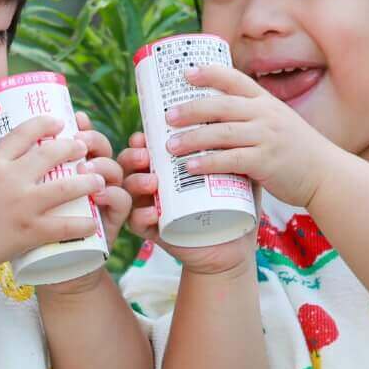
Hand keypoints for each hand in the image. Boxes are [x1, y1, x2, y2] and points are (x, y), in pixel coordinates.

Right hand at [0, 115, 100, 279]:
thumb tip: (6, 170)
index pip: (23, 133)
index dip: (44, 124)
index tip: (58, 122)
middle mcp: (10, 180)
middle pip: (50, 153)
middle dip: (72, 147)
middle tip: (84, 146)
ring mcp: (22, 205)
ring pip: (66, 187)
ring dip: (87, 181)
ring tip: (99, 178)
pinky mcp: (30, 232)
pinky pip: (65, 225)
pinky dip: (83, 223)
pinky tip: (93, 221)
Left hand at [36, 112, 131, 296]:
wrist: (53, 273)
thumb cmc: (31, 236)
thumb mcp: (24, 201)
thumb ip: (26, 176)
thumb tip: (14, 147)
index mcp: (70, 169)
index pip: (80, 137)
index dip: (81, 125)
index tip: (74, 118)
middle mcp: (90, 179)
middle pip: (99, 147)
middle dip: (92, 138)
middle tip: (79, 140)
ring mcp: (103, 199)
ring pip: (113, 169)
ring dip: (103, 164)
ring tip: (85, 168)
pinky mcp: (112, 221)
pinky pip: (122, 201)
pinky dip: (115, 194)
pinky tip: (103, 193)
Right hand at [119, 133, 255, 276]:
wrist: (232, 247)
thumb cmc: (233, 206)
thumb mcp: (234, 174)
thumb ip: (234, 151)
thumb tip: (240, 122)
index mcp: (168, 165)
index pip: (147, 146)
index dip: (140, 139)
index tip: (146, 134)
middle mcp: (154, 183)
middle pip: (130, 164)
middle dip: (132, 156)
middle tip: (146, 155)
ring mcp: (151, 207)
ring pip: (129, 191)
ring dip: (136, 183)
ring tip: (153, 183)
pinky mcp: (153, 231)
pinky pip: (136, 222)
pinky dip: (141, 216)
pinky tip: (153, 213)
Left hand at [162, 63, 351, 211]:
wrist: (325, 174)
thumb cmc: (295, 151)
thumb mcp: (277, 123)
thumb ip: (251, 119)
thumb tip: (213, 121)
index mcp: (266, 101)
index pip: (234, 79)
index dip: (209, 73)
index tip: (185, 73)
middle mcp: (265, 114)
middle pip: (220, 104)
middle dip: (190, 109)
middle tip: (166, 117)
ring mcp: (266, 137)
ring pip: (221, 132)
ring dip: (192, 138)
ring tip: (169, 146)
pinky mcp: (266, 162)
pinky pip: (231, 160)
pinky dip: (208, 163)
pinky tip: (191, 168)